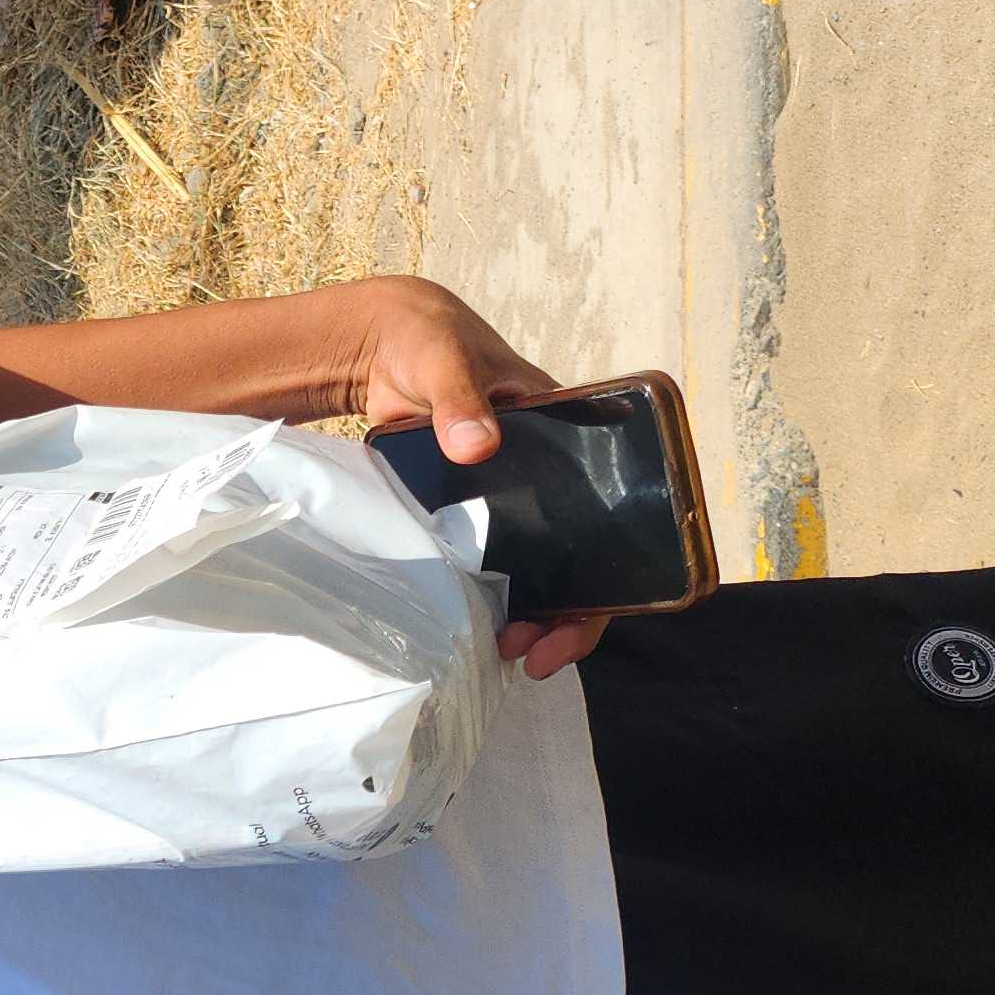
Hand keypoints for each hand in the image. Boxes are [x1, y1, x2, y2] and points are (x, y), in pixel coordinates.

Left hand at [335, 278, 609, 677]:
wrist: (380, 346)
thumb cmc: (429, 340)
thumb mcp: (446, 359)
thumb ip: (459, 397)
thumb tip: (478, 445)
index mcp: (568, 437)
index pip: (614, 511)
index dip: (613, 573)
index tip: (583, 613)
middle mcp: (551, 477)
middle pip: (582, 560)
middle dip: (569, 616)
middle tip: (534, 654)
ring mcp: (509, 498)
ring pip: (539, 572)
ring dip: (530, 616)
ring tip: (506, 650)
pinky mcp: (467, 509)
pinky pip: (491, 563)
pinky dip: (490, 599)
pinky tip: (475, 627)